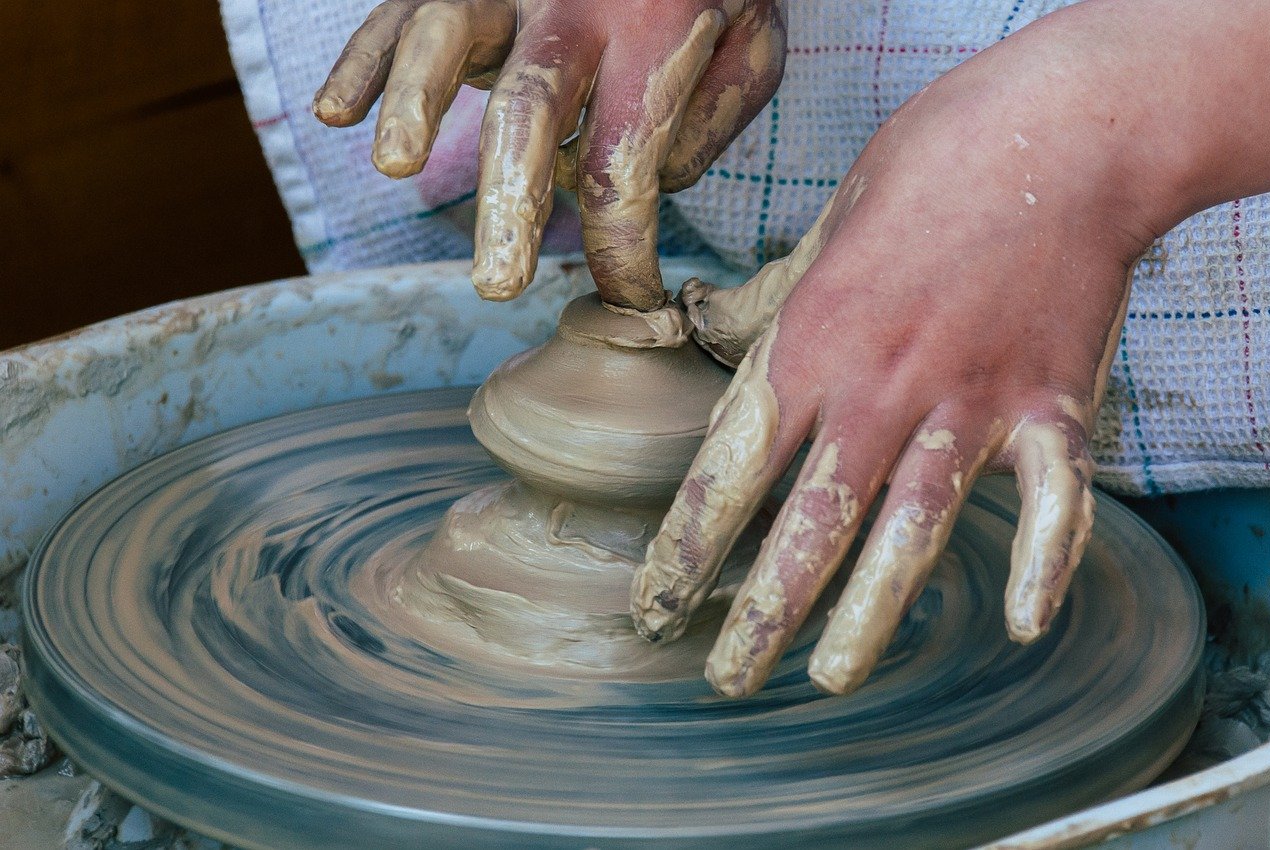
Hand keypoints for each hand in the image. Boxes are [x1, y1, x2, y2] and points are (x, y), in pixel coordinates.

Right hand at [313, 0, 785, 308]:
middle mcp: (569, 2)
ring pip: (444, 34)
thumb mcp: (753, 45)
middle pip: (529, 110)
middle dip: (508, 204)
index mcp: (652, 31)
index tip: (632, 298)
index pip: (625, 164)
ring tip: (397, 167)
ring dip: (413, 103)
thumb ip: (710, 118)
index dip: (624, 249)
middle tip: (500, 283)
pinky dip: (364, 59)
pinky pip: (399, 10)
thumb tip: (639, 189)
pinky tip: (336, 113)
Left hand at [628, 4, 1184, 697]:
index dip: (686, 550)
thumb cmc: (931, 167)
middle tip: (729, 679)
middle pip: (809, 524)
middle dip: (762, 612)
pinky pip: (1052, 500)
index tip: (656, 608)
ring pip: (911, 529)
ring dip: (869, 615)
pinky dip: (1043, 561)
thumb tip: (697, 321)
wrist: (1061, 128)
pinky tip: (1021, 622)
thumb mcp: (823, 227)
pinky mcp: (1054, 404)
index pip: (729, 472)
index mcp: (813, 345)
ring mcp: (973, 402)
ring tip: (831, 678)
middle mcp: (882, 388)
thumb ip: (763, 302)